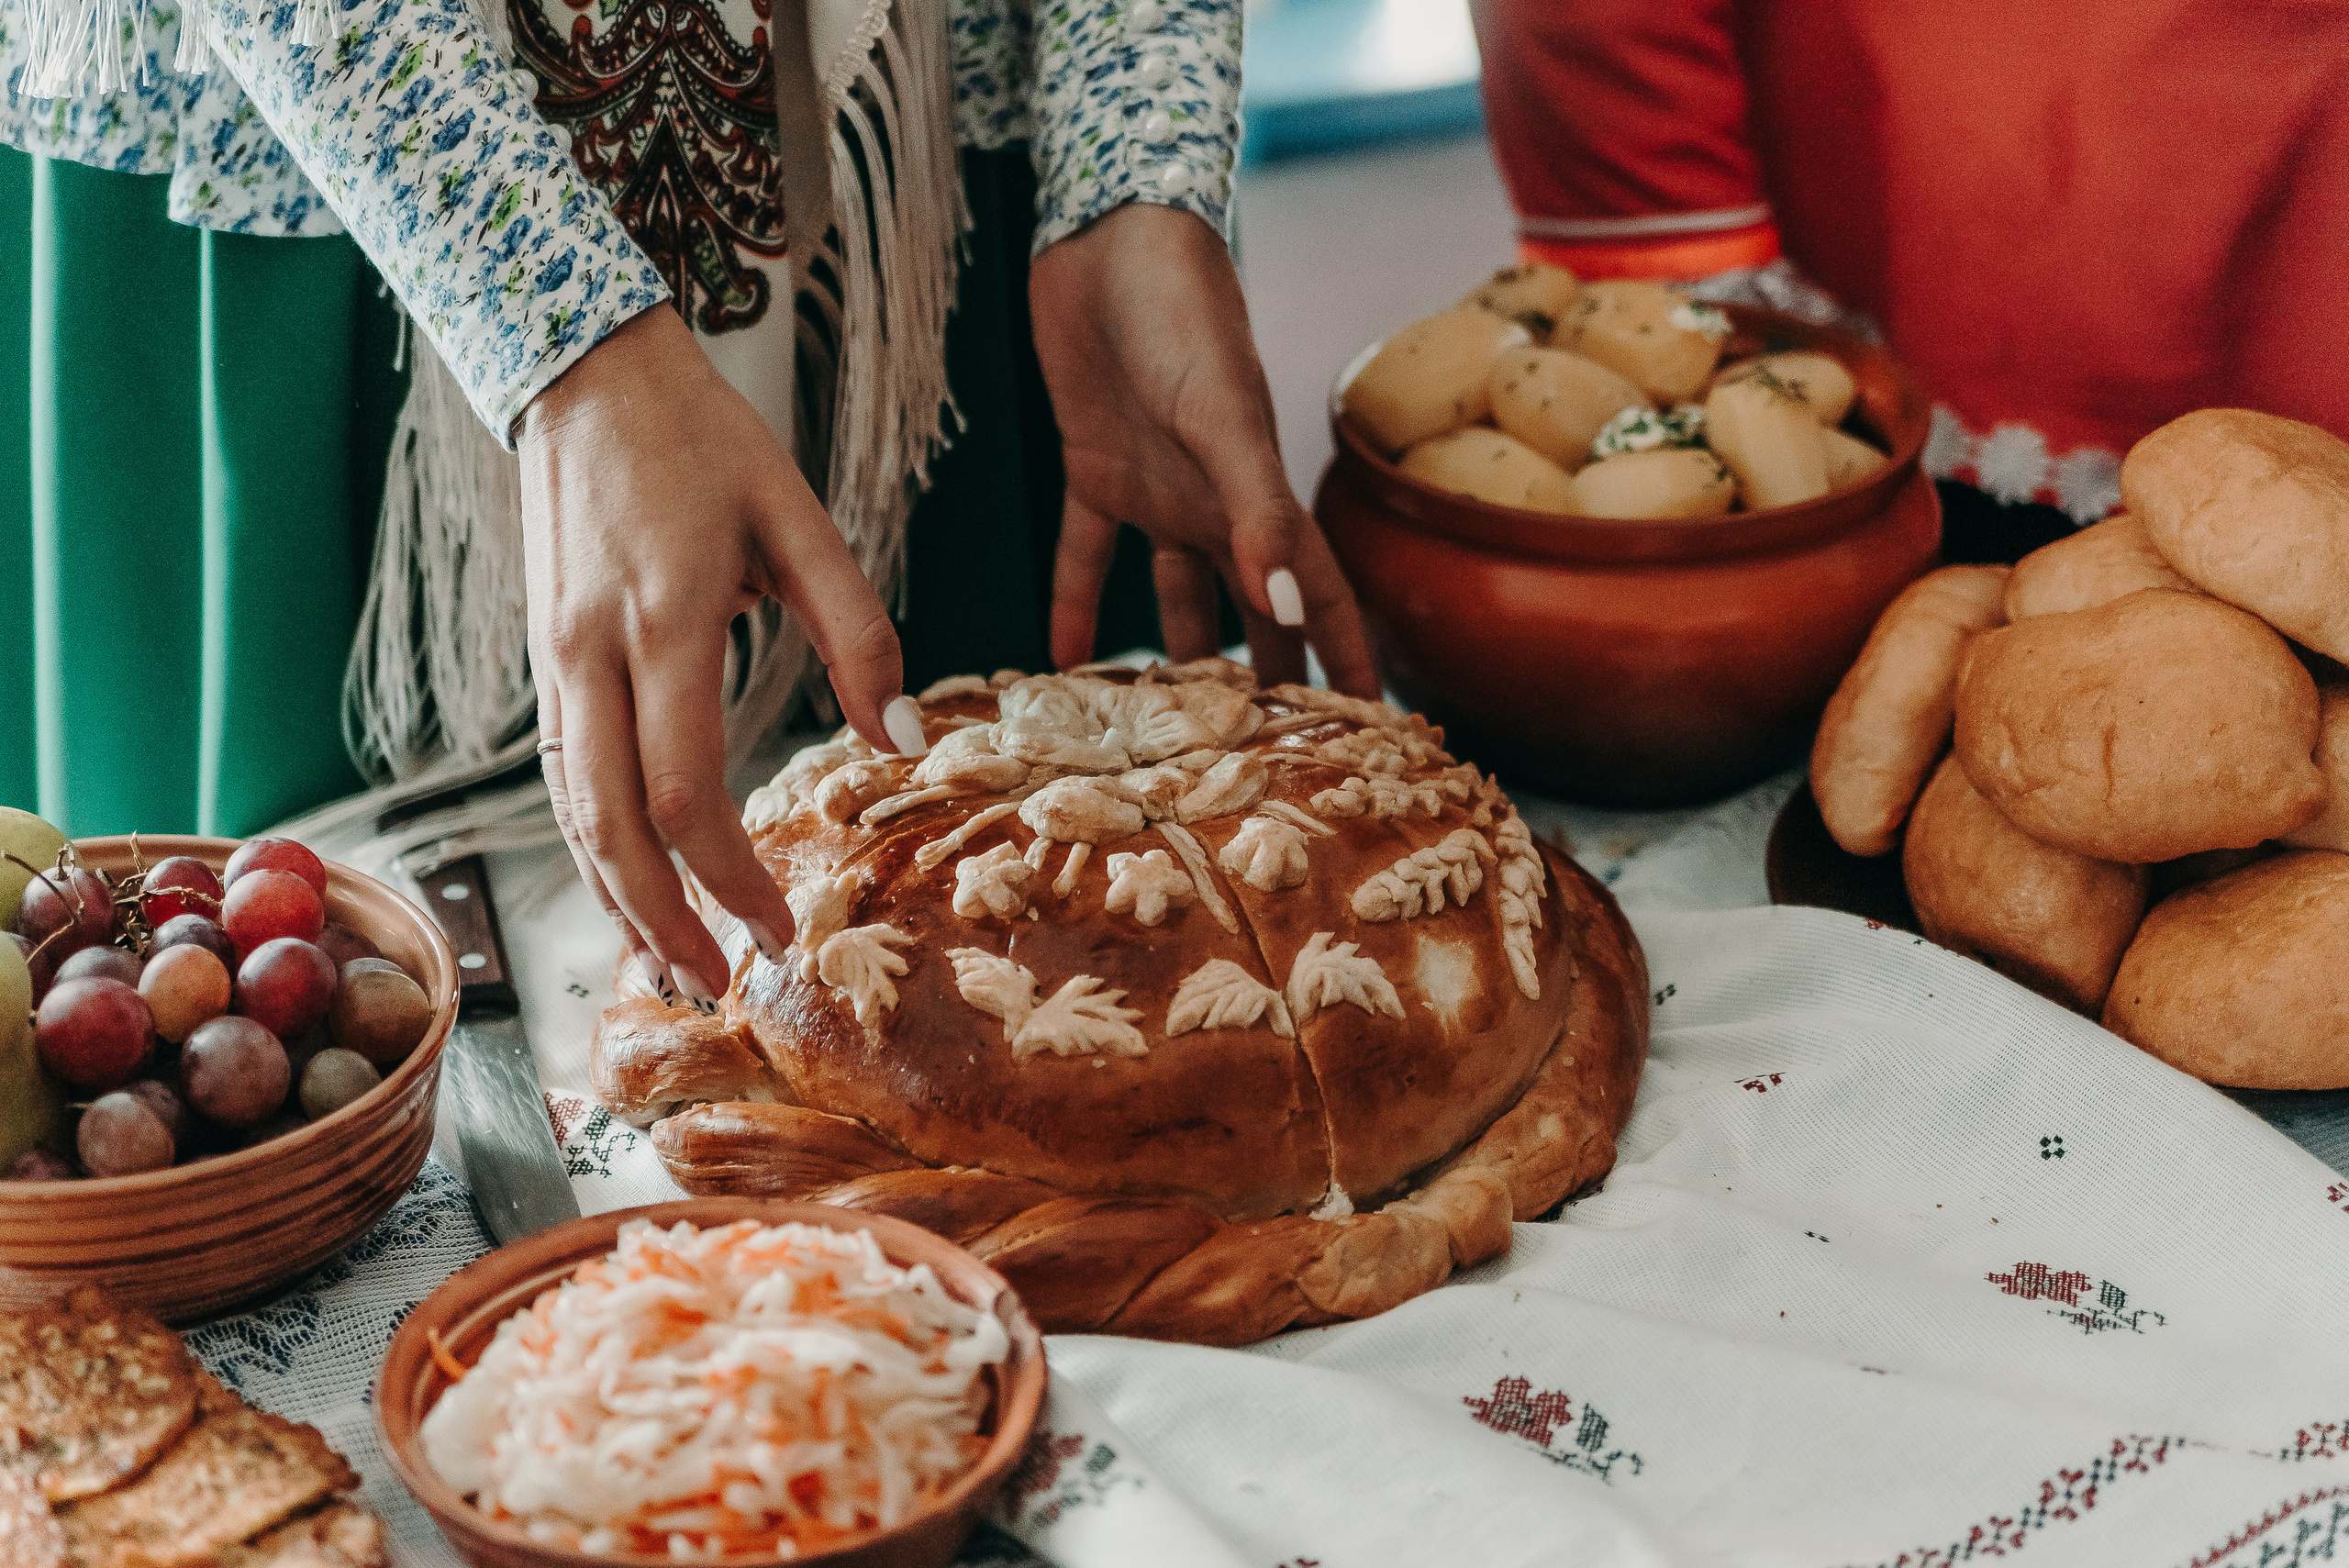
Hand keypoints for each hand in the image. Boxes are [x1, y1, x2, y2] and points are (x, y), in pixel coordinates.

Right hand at [518, 306, 925, 1002]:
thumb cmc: (704, 441)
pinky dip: (590, 849)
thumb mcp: (799, 515)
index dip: (727, 874)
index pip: (682, 785)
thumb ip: (857, 631)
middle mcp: (590, 653)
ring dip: (615, 901)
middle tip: (715, 988)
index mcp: (665, 618)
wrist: (582, 373)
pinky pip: (557, 779)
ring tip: (668, 969)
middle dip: (659, 918)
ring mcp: (552, 661)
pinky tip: (627, 892)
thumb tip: (903, 741)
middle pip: (606, 822)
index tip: (779, 931)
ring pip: (568, 811)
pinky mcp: (543, 662)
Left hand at [1030, 203, 1378, 695]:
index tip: (1369, 732)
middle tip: (1268, 760)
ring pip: (1176, 596)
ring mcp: (1158, 492)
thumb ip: (1257, 516)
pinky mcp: (1095, 469)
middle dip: (1267, 682)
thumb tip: (1290, 614)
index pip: (1320, 595)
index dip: (1344, 660)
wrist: (1109, 238)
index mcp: (1262, 495)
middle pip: (1254, 611)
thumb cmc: (1182, 314)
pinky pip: (1086, 554)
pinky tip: (1063, 658)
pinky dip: (1075, 603)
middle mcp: (1218, 506)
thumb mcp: (1224, 420)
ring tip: (1169, 730)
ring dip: (1175, 658)